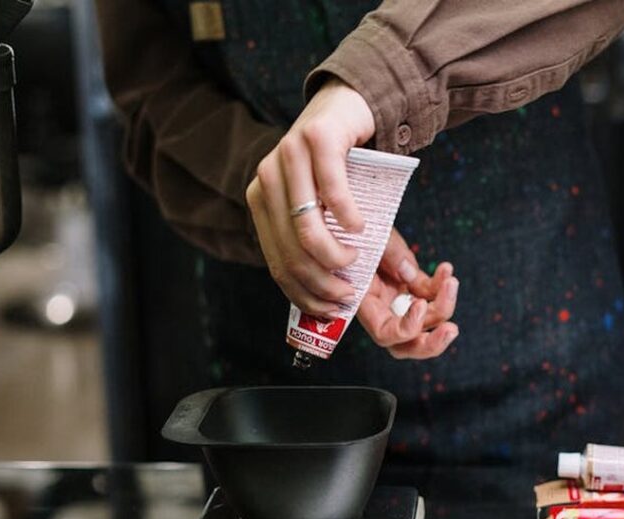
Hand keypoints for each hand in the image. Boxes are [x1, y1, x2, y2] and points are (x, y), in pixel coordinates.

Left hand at [245, 77, 374, 318]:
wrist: (347, 105)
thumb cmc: (340, 165)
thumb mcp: (329, 209)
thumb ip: (329, 247)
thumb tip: (341, 300)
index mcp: (262, 200)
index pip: (277, 262)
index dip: (303, 293)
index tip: (331, 308)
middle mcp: (267, 178)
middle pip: (292, 251)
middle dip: (323, 281)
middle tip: (349, 290)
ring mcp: (288, 156)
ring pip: (306, 229)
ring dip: (336, 255)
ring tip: (356, 257)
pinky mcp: (316, 139)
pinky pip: (332, 193)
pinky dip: (350, 218)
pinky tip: (361, 227)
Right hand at [358, 229, 459, 359]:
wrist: (359, 217)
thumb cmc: (357, 227)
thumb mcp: (370, 235)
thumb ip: (389, 253)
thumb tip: (410, 274)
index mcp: (364, 302)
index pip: (385, 333)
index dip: (406, 327)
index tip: (420, 305)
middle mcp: (382, 307)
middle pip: (406, 344)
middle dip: (431, 344)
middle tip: (451, 330)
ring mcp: (398, 298)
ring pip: (425, 324)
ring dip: (444, 307)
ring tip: (451, 282)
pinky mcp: (412, 286)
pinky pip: (431, 295)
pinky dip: (442, 285)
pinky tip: (446, 269)